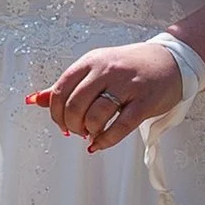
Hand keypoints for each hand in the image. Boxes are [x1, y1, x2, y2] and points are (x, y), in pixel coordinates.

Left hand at [30, 40, 183, 153]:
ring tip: (91, 134)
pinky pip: (120, 126)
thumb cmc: (130, 67)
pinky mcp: (144, 102)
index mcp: (91, 61)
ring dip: (88, 132)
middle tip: (76, 131)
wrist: (170, 61)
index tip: (61, 123)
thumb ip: (66, 86)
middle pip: (75, 105)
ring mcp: (127, 86)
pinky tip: (99, 144)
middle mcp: (107, 70)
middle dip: (71, 125)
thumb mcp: (95, 69)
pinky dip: (105, 140)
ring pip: (95, 115)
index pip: (61, 89)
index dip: (55, 112)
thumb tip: (34, 100)